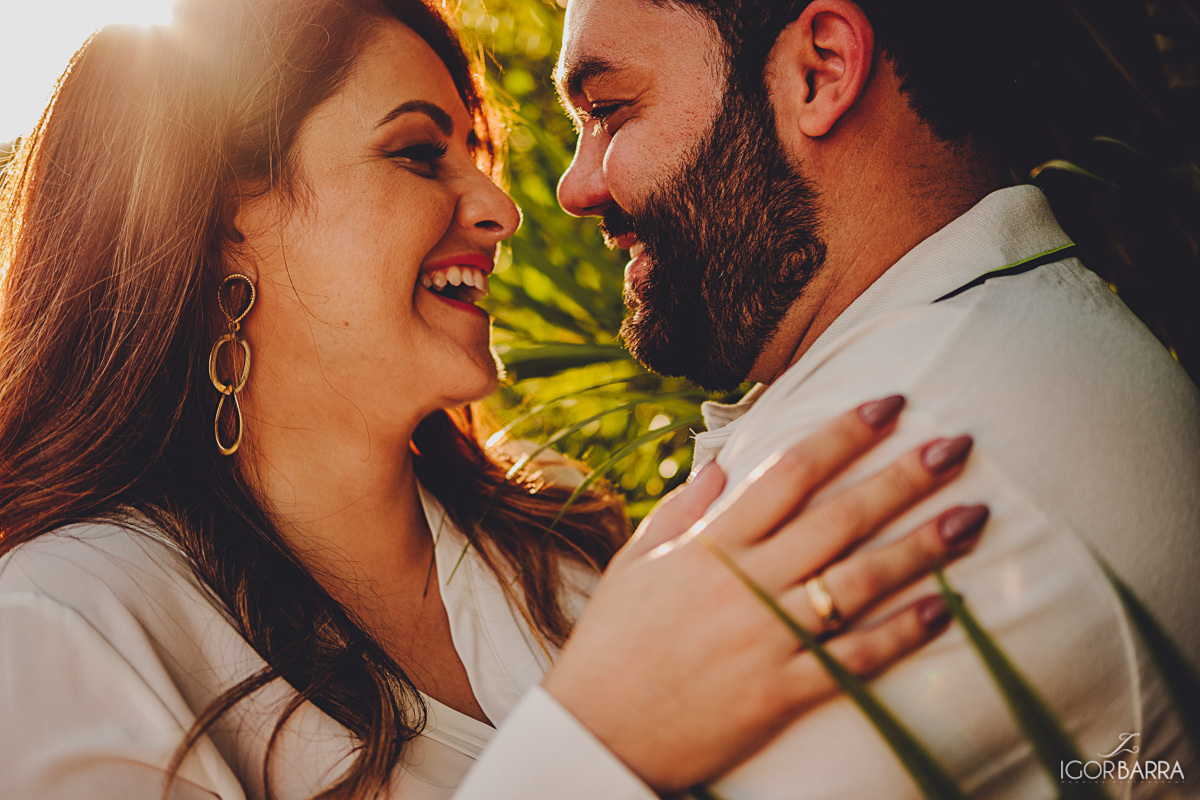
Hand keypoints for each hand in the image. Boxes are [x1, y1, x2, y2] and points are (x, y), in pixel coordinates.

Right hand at [542, 396, 984, 791]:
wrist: (596, 732)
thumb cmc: (613, 642)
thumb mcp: (636, 561)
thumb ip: (683, 508)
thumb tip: (724, 463)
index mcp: (711, 543)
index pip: (789, 471)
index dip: (844, 432)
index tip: (888, 403)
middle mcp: (747, 582)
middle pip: (839, 517)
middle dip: (903, 477)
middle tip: (958, 446)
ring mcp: (768, 637)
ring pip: (859, 582)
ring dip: (922, 547)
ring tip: (973, 516)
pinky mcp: (782, 692)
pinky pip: (854, 659)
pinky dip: (902, 634)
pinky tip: (946, 608)